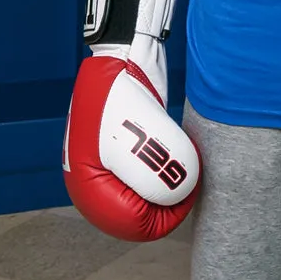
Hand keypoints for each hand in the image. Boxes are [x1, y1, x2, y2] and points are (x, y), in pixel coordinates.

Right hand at [62, 0, 200, 240]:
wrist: (126, 56)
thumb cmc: (125, 96)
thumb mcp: (144, 143)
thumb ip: (162, 178)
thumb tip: (181, 196)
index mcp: (88, 185)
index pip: (130, 223)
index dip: (165, 215)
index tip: (189, 192)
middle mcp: (97, 179)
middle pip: (140, 211)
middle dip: (169, 196)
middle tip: (192, 175)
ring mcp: (114, 161)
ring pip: (150, 189)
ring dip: (172, 177)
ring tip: (185, 153)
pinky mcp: (130, 146)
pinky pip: (153, 168)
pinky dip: (170, 162)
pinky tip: (178, 144)